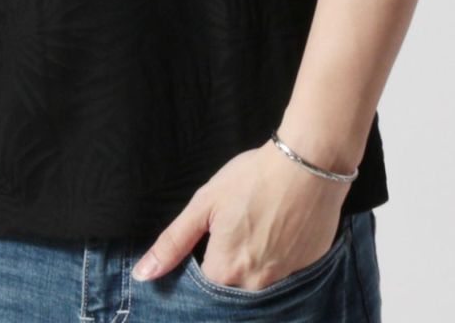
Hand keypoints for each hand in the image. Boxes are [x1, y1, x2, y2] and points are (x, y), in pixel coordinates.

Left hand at [131, 139, 350, 288]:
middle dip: (230, 271)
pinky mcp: (310, 268)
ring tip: (258, 230)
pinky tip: (281, 232)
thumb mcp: (205, 204)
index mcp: (226, 271)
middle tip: (236, 234)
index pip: (205, 290)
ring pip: (262, 285)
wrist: (308, 163)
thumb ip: (174, 242)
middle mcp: (257, 285)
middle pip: (234, 291)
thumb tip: (143, 274)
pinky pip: (289, 275)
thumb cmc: (252, 179)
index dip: (202, 268)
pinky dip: (281, 259)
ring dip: (255, 266)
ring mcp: (287, 279)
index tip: (207, 248)